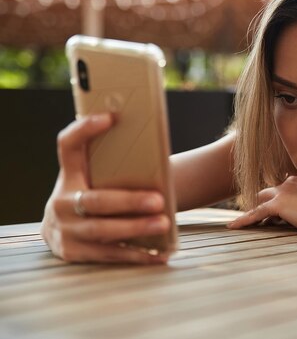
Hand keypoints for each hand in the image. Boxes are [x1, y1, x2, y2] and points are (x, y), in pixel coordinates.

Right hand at [41, 114, 170, 263]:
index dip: (84, 130)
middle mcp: (61, 202)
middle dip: (129, 202)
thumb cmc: (87, 195)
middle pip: (96, 201)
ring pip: (102, 231)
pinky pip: (109, 255)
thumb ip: (111, 165)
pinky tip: (159, 255)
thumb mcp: (90, 177)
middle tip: (159, 200)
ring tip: (163, 224)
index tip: (110, 117)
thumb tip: (154, 150)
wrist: (57, 230)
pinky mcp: (72, 252)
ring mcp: (64, 230)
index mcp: (68, 175)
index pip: (69, 146)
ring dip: (135, 229)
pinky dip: (137, 255)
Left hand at [227, 176, 296, 232]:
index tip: (274, 211)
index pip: (280, 190)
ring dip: (251, 212)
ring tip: (239, 224)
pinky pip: (255, 213)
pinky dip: (243, 220)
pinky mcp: (277, 204)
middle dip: (261, 204)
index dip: (275, 200)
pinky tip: (233, 227)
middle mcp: (287, 184)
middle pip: (267, 193)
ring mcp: (281, 193)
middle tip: (256, 217)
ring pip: (259, 202)